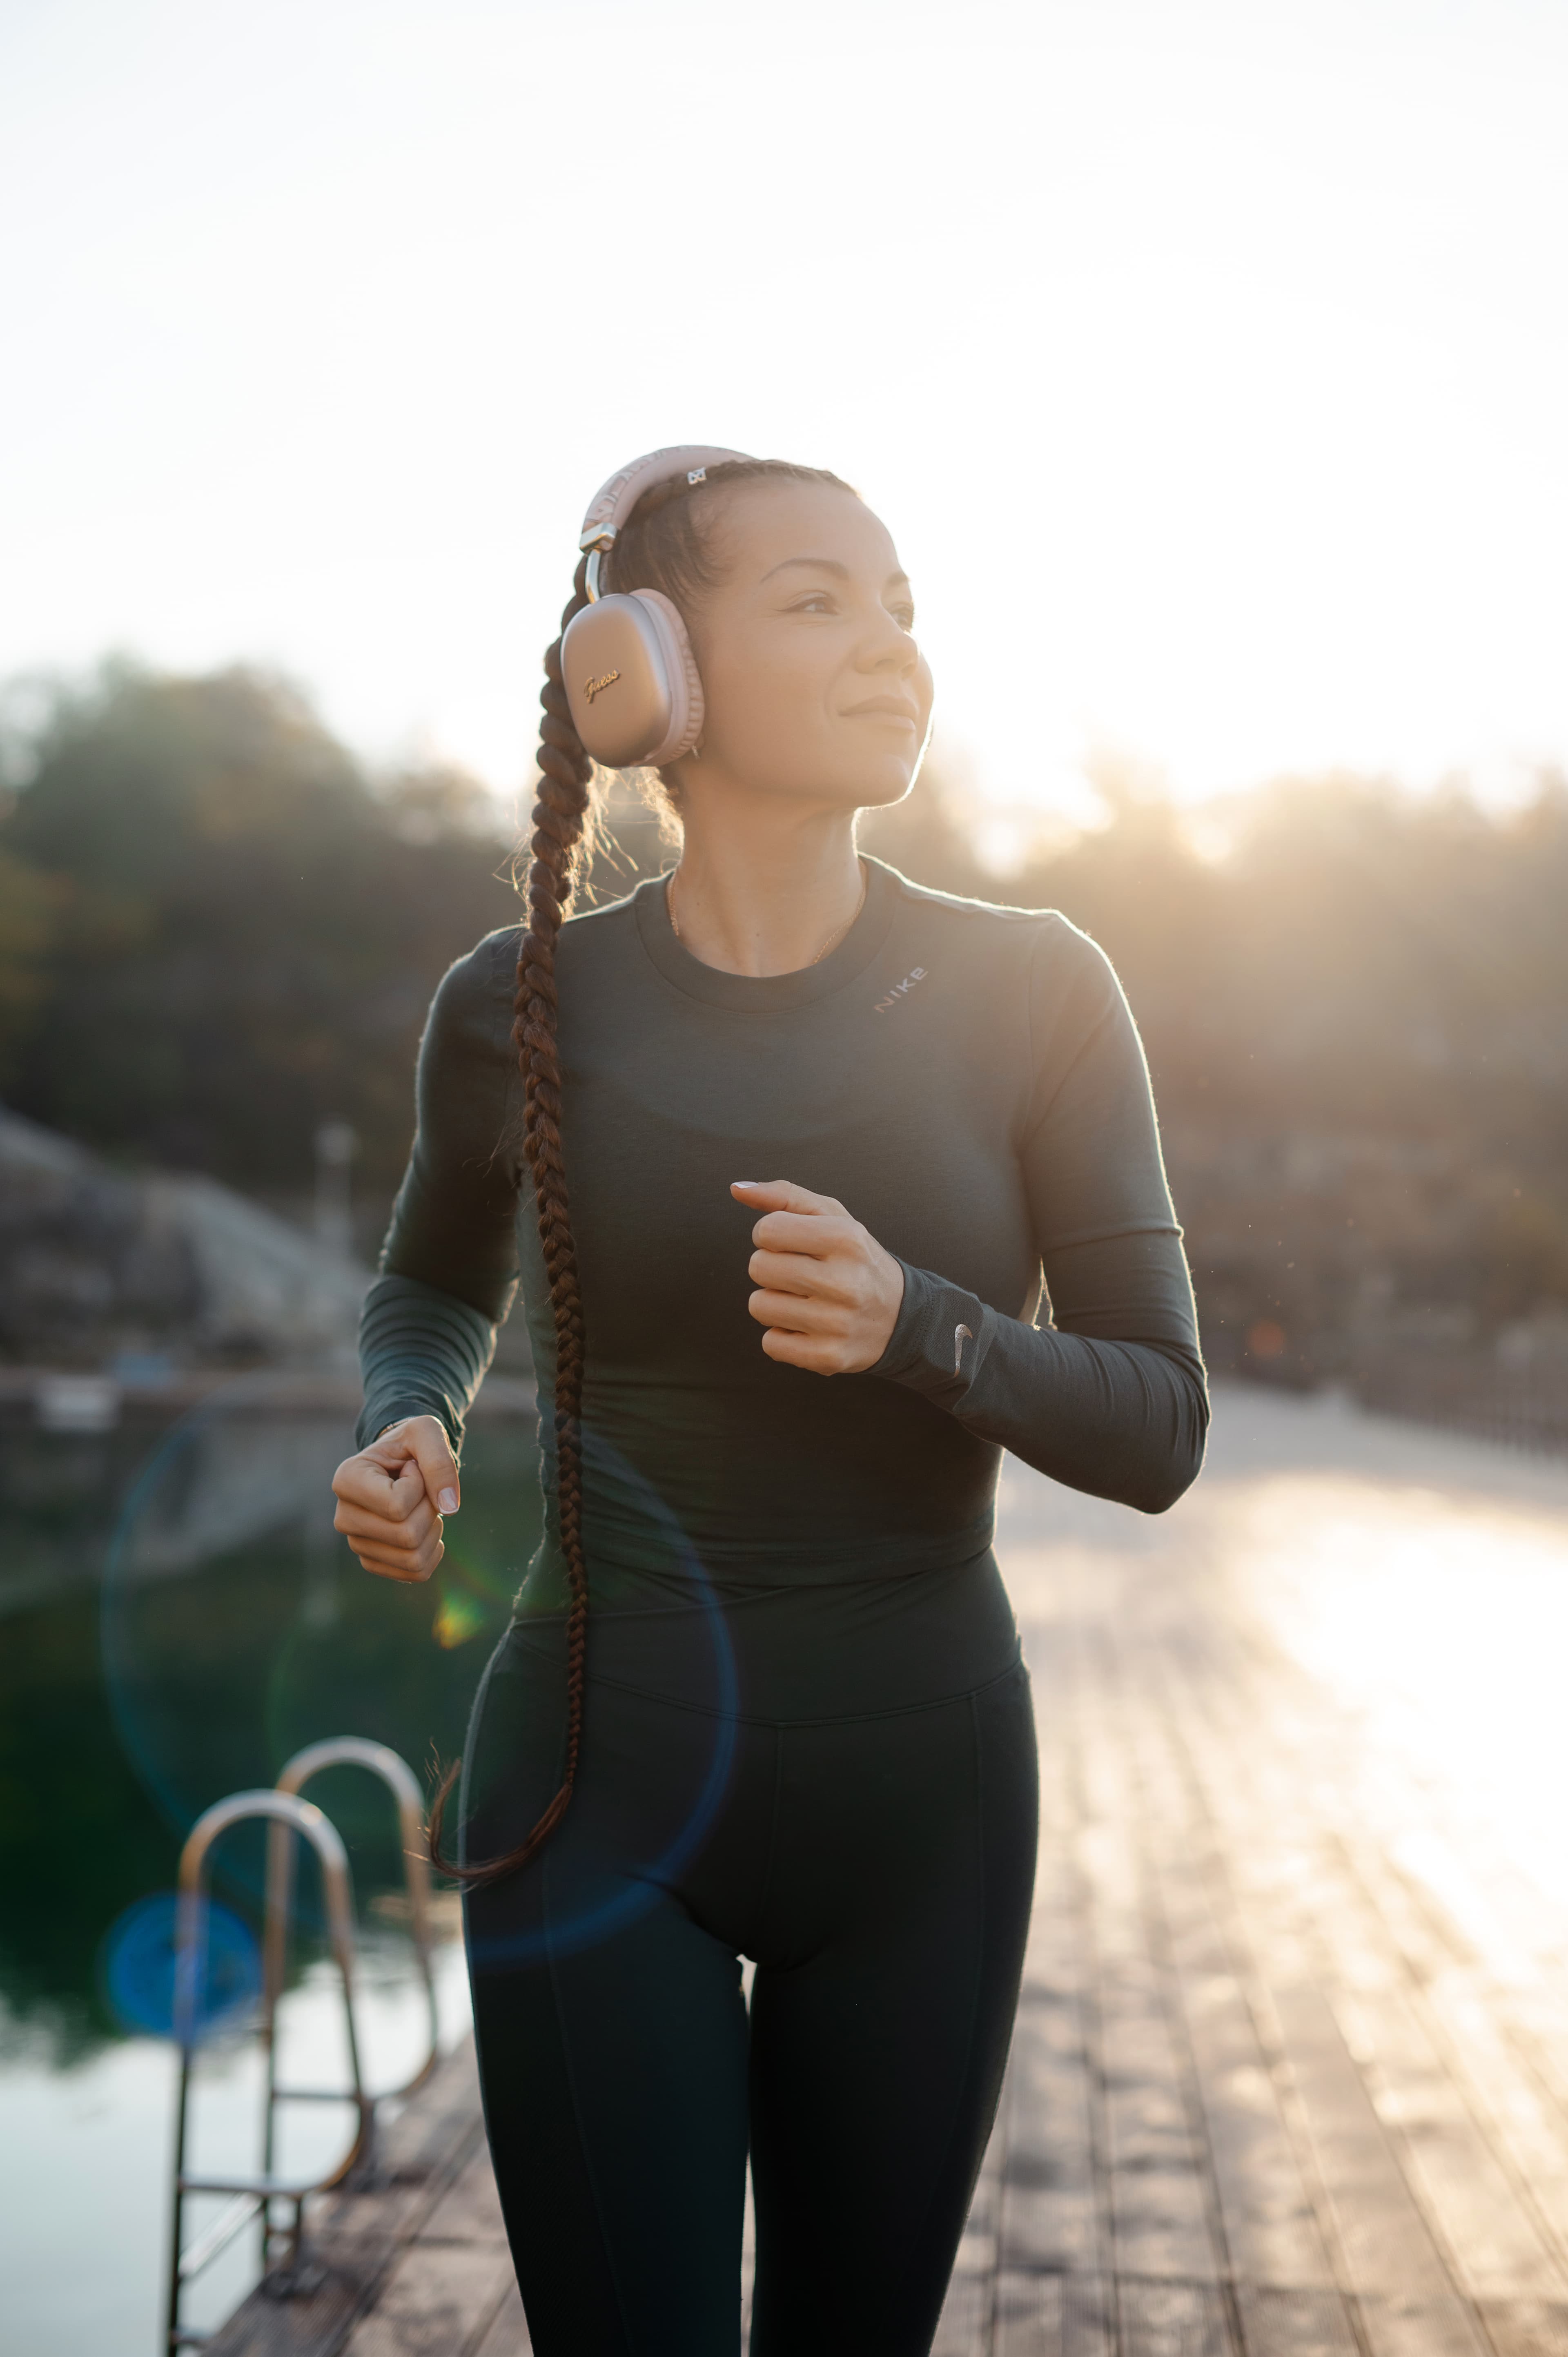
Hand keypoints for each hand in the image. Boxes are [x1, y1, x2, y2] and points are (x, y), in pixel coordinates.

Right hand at [331, 1415, 459, 1583]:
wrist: (402, 1461)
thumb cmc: (410, 1444)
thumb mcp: (426, 1432)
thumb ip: (440, 1462)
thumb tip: (449, 1508)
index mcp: (346, 1480)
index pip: (397, 1506)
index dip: (420, 1485)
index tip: (411, 1468)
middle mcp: (344, 1517)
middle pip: (406, 1535)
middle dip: (429, 1509)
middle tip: (422, 1489)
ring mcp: (357, 1544)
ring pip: (413, 1558)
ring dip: (432, 1530)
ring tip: (420, 1505)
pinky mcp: (374, 1562)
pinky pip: (417, 1573)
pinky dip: (432, 1551)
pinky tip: (424, 1527)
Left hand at [732, 1179, 904, 1375]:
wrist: (901, 1316)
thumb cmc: (856, 1260)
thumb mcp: (832, 1217)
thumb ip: (784, 1196)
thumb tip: (736, 1189)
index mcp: (846, 1239)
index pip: (767, 1230)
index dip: (770, 1235)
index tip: (791, 1244)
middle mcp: (845, 1282)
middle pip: (758, 1267)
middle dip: (771, 1268)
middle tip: (800, 1274)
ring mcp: (837, 1323)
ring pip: (758, 1306)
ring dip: (774, 1302)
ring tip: (805, 1300)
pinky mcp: (828, 1357)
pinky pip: (770, 1343)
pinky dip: (782, 1336)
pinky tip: (808, 1327)